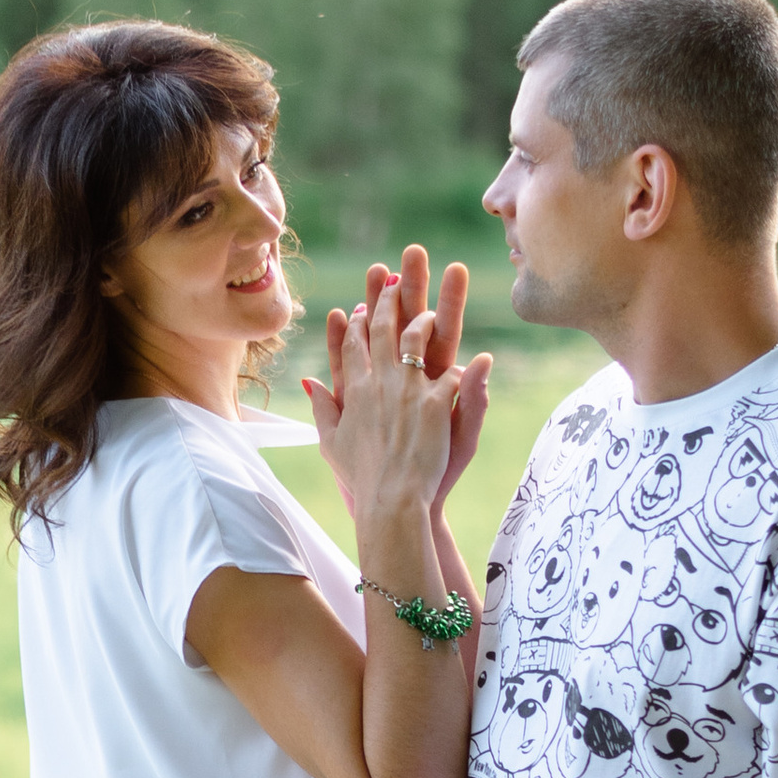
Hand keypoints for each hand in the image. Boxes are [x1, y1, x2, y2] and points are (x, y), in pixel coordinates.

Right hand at [304, 261, 455, 516]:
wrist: (390, 501)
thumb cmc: (360, 479)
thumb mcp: (331, 442)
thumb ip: (322, 406)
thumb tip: (310, 379)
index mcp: (355, 390)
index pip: (353, 346)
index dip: (355, 323)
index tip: (357, 306)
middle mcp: (380, 382)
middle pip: (383, 330)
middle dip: (387, 299)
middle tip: (393, 275)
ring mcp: (410, 390)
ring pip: (417, 339)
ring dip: (422, 315)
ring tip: (429, 303)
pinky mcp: (439, 403)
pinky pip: (452, 373)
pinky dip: (459, 364)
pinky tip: (467, 352)